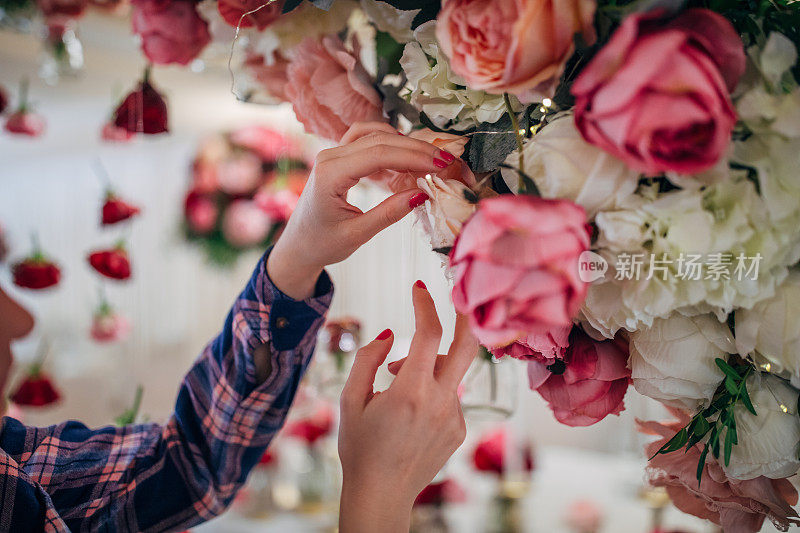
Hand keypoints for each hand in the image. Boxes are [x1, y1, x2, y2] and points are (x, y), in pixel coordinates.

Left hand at [267, 122, 456, 299]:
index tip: (441, 164)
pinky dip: (390, 144)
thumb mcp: (357, 234)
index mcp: (330, 174)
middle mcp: (330, 157)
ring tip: (429, 160)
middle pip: (380, 140)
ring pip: (374, 135)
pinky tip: (407, 158)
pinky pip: (367, 140)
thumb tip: (422, 195)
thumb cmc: (322, 244)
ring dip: (404, 143)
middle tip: (446, 161)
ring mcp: (333, 154)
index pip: (379, 154)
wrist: (298, 246)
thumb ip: (389, 213)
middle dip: (416, 149)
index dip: (413, 156)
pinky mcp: (340, 157)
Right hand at [338, 281, 476, 532]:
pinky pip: (450, 396)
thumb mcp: (350, 400)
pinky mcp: (459, 429)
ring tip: (397, 380)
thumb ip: (367, 359)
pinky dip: (432, 390)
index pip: (428, 333)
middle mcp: (439, 401)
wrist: (380, 494)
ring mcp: (453, 417)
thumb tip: (388, 333)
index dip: (424, 305)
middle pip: (467, 345)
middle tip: (459, 295)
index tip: (418, 287)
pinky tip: (410, 411)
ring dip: (429, 364)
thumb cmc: (359, 448)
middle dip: (466, 315)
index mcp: (411, 391)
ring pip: (450, 372)